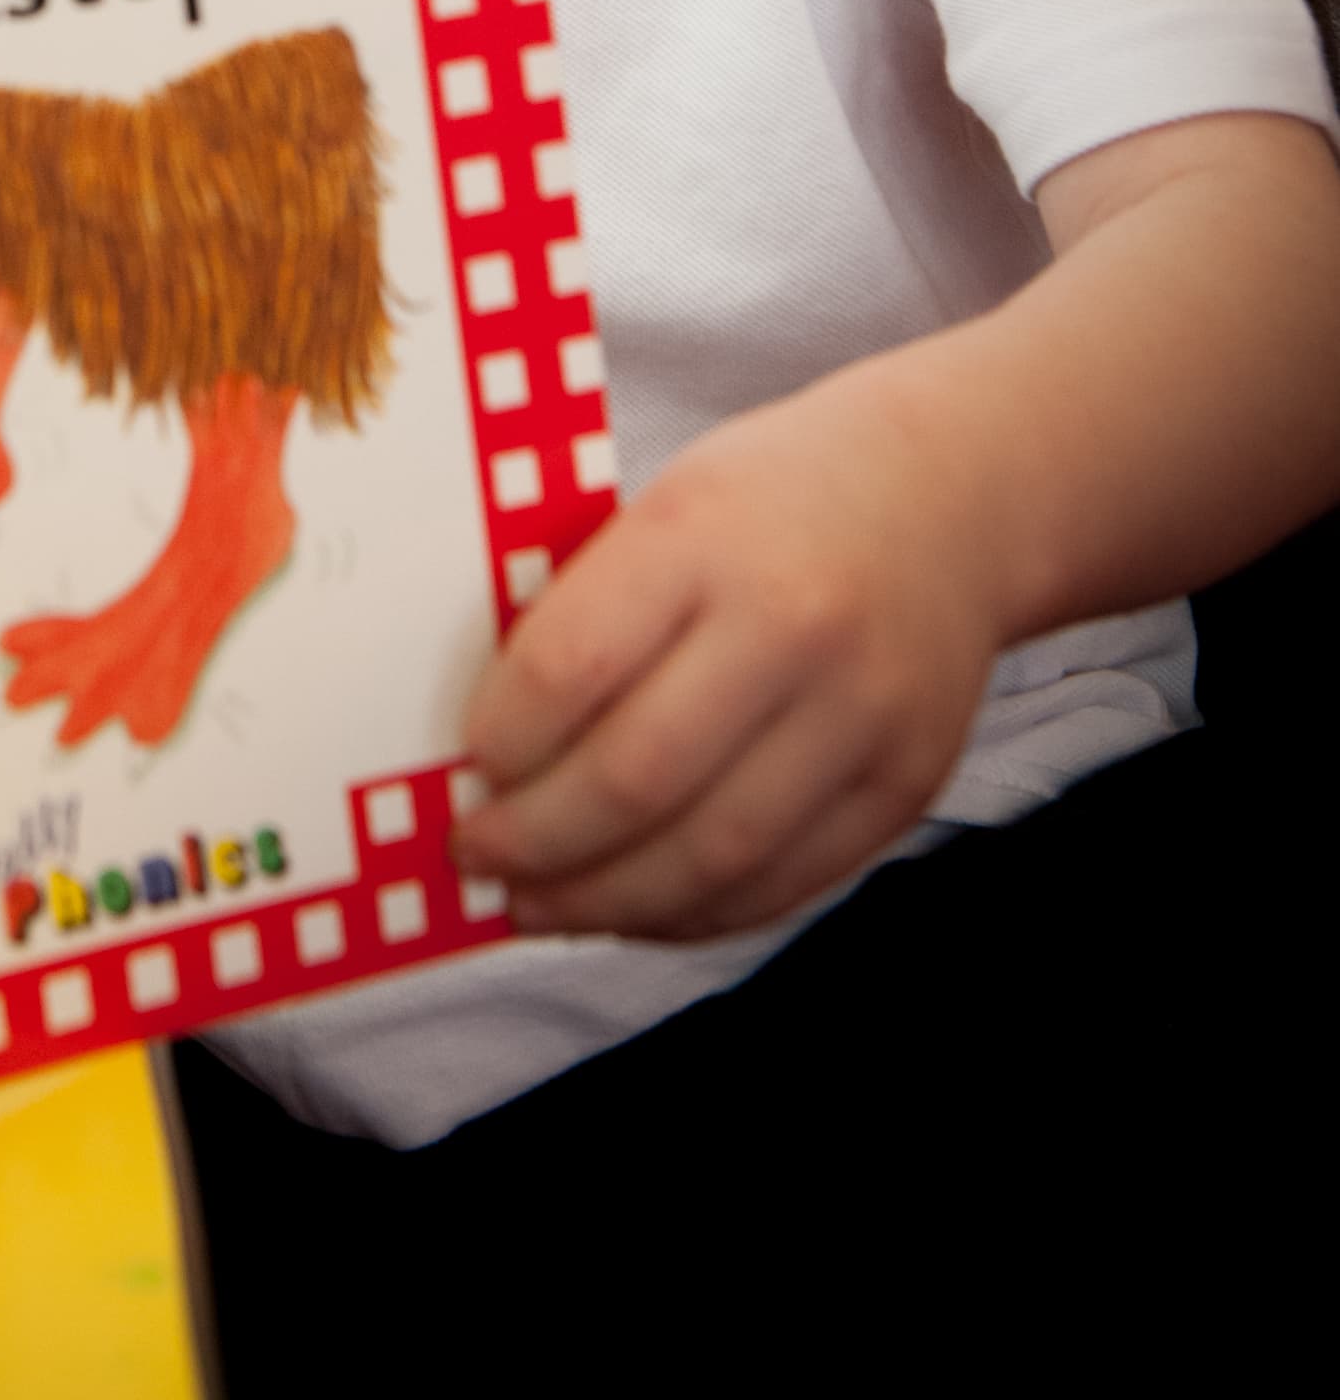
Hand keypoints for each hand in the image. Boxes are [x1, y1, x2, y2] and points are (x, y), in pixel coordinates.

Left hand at [458, 367, 1002, 944]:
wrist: (947, 494)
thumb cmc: (770, 501)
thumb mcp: (670, 505)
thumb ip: (591, 607)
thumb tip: (486, 743)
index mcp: (704, 536)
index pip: (571, 666)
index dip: (501, 740)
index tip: (460, 769)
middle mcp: (791, 626)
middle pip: (635, 779)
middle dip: (533, 840)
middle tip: (475, 856)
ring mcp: (860, 715)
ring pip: (709, 856)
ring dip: (602, 900)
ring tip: (535, 904)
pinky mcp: (906, 785)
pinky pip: (780, 883)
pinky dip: (690, 913)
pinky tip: (630, 907)